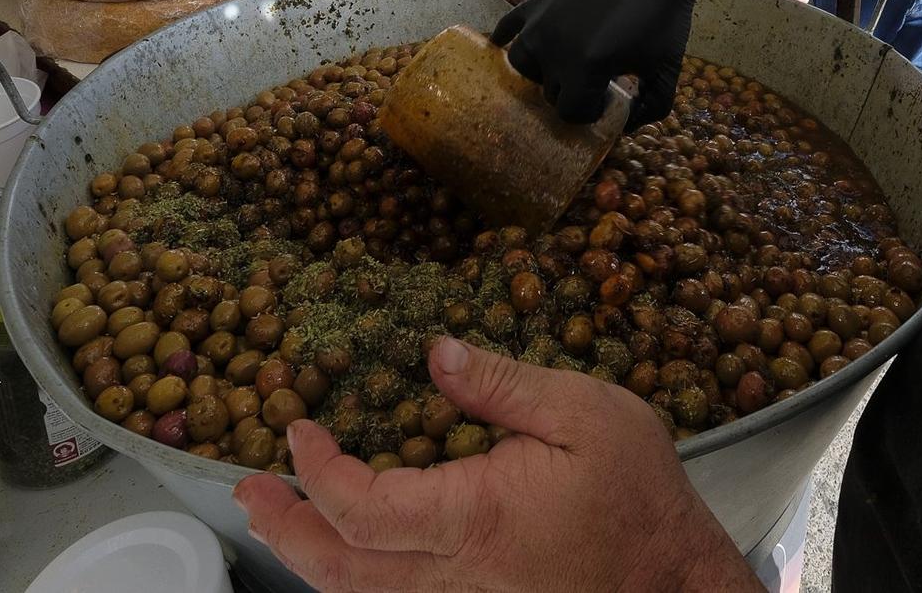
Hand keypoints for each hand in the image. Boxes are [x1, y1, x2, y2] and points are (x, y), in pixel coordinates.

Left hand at [234, 338, 757, 592]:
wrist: (675, 578)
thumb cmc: (637, 491)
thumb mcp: (584, 412)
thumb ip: (502, 383)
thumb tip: (432, 352)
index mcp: (476, 520)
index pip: (365, 509)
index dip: (318, 472)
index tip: (298, 427)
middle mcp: (456, 573)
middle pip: (341, 569)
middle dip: (285, 527)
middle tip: (246, 488)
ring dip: (306, 554)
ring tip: (271, 513)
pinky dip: (350, 572)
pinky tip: (337, 545)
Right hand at [494, 0, 702, 125]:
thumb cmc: (663, 18)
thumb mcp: (666, 70)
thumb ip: (651, 109)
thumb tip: (626, 126)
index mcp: (586, 67)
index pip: (570, 112)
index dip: (591, 112)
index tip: (609, 98)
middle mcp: (555, 48)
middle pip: (550, 91)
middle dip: (573, 93)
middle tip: (595, 81)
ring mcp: (543, 22)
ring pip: (523, 64)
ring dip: (541, 72)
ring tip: (562, 67)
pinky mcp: (541, 1)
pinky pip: (508, 24)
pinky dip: (504, 37)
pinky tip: (502, 44)